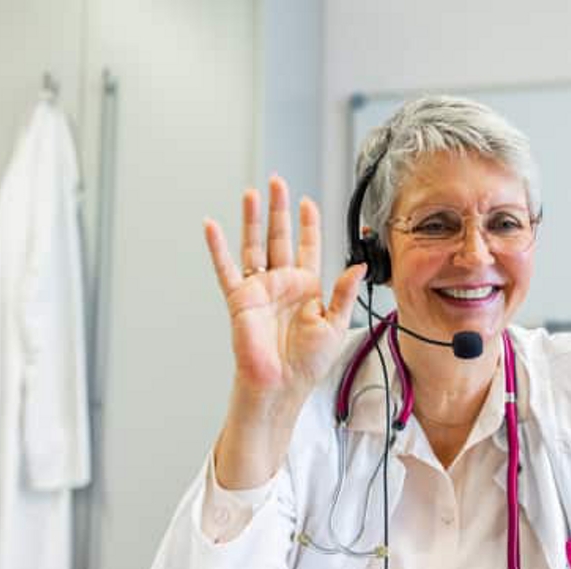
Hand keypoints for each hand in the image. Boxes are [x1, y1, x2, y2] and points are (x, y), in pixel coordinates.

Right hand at [205, 176, 365, 398]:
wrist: (280, 385)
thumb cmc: (307, 364)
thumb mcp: (335, 325)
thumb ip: (344, 293)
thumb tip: (358, 267)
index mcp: (307, 288)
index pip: (308, 246)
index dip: (309, 224)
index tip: (309, 202)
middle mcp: (282, 284)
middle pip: (280, 237)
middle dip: (279, 209)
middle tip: (278, 182)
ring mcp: (260, 289)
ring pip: (254, 245)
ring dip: (253, 219)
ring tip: (252, 193)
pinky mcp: (239, 299)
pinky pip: (226, 268)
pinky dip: (218, 248)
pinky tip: (212, 226)